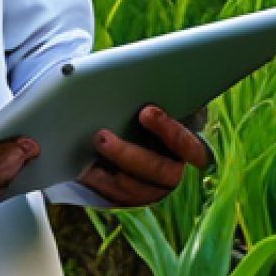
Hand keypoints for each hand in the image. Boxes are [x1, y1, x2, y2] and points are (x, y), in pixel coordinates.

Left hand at [77, 105, 211, 206]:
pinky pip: (116, 199)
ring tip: (88, 159)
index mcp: (187, 150)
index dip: (170, 131)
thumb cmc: (143, 117)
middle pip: (160, 173)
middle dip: (128, 155)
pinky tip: (84, 172)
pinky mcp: (130, 198)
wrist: (129, 136)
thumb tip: (147, 76)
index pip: (191, 147)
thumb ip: (155, 101)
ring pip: (137, 192)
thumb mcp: (153, 107)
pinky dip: (99, 186)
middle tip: (102, 137)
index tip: (145, 111)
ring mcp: (152, 190)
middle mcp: (173, 173)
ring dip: (111, 176)